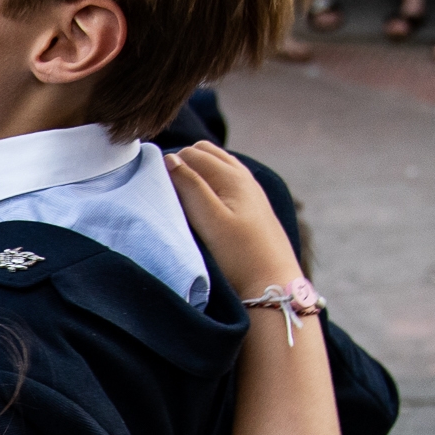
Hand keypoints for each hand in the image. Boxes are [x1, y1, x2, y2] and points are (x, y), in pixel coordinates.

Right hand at [165, 142, 300, 299]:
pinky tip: (204, 206)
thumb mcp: (210, 220)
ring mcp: (249, 189)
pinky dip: (209, 182)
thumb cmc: (240, 255)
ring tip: (184, 199)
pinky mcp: (251, 204)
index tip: (162, 191)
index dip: (171, 166)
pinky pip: (225, 180)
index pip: (191, 153)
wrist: (272, 282)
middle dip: (183, 164)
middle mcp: (243, 176)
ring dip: (196, 172)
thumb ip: (190, 186)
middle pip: (204, 152)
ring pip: (215, 164)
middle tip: (171, 193)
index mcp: (232, 175)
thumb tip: (171, 159)